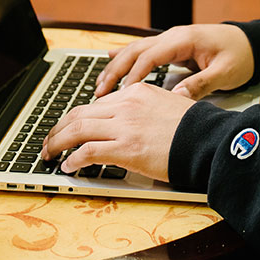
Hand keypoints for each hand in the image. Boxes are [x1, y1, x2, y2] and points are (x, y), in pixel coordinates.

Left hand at [40, 82, 194, 180]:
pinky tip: (69, 166)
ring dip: (57, 143)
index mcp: (137, 92)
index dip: (76, 117)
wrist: (209, 141)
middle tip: (49, 141)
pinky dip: (73, 159)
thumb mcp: (169, 104)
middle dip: (58, 128)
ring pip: (77, 130)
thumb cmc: (195, 128)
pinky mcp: (125, 148)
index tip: (68, 127)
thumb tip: (132, 118)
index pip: (96, 103)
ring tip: (49, 154)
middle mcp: (126, 105)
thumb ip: (146, 108)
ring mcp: (124, 126)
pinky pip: (88, 151)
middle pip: (79, 113)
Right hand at [96, 24, 254, 100]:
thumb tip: (177, 98)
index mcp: (184, 40)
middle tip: (99, 92)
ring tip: (99, 85)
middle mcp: (173, 36)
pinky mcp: (172, 47)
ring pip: (135, 50)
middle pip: (135, 51)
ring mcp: (171, 40)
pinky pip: (143, 51)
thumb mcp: (225, 73)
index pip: (150, 56)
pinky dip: (125, 57)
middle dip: (115, 71)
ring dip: (117, 66)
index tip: (121, 94)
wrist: (252, 42)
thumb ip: (201, 84)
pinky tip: (110, 61)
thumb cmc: (241, 55)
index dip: (134, 75)